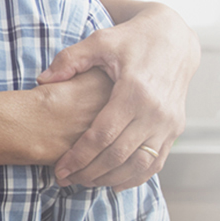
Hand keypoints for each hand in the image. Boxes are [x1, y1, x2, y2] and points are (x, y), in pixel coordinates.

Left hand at [38, 2, 198, 189]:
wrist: (174, 38)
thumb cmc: (132, 39)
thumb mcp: (99, 41)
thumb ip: (70, 60)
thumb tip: (43, 79)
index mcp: (134, 91)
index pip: (102, 135)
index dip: (78, 156)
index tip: (60, 168)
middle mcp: (155, 111)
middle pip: (118, 155)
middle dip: (89, 172)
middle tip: (67, 179)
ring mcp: (169, 122)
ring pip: (139, 165)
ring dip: (111, 178)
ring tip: (86, 182)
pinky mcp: (176, 128)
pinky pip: (157, 162)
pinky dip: (136, 177)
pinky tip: (114, 182)